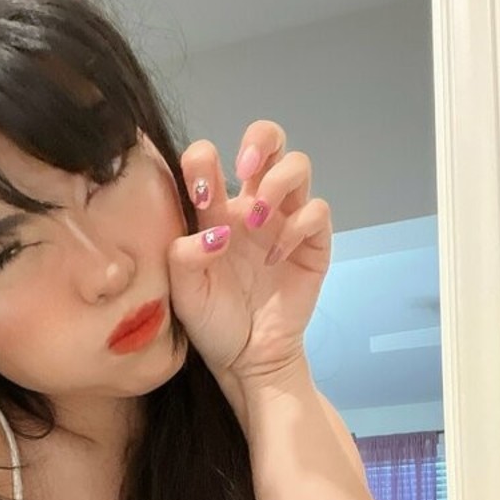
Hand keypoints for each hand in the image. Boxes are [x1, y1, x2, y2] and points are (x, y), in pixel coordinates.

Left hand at [167, 121, 332, 381]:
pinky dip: (298, 226)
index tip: (201, 191)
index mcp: (214, 211)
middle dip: (260, 140)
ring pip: (297, 166)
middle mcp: (251, 206)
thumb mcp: (183, 295)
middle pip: (268, 141)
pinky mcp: (312, 243)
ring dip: (279, 182)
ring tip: (258, 220)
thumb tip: (212, 233)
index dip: (205, 160)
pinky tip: (277, 257)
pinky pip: (316, 212)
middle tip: (245, 167)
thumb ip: (183, 258)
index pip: (210, 159)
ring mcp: (284, 221)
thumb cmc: (211, 322)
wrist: (246, 359)